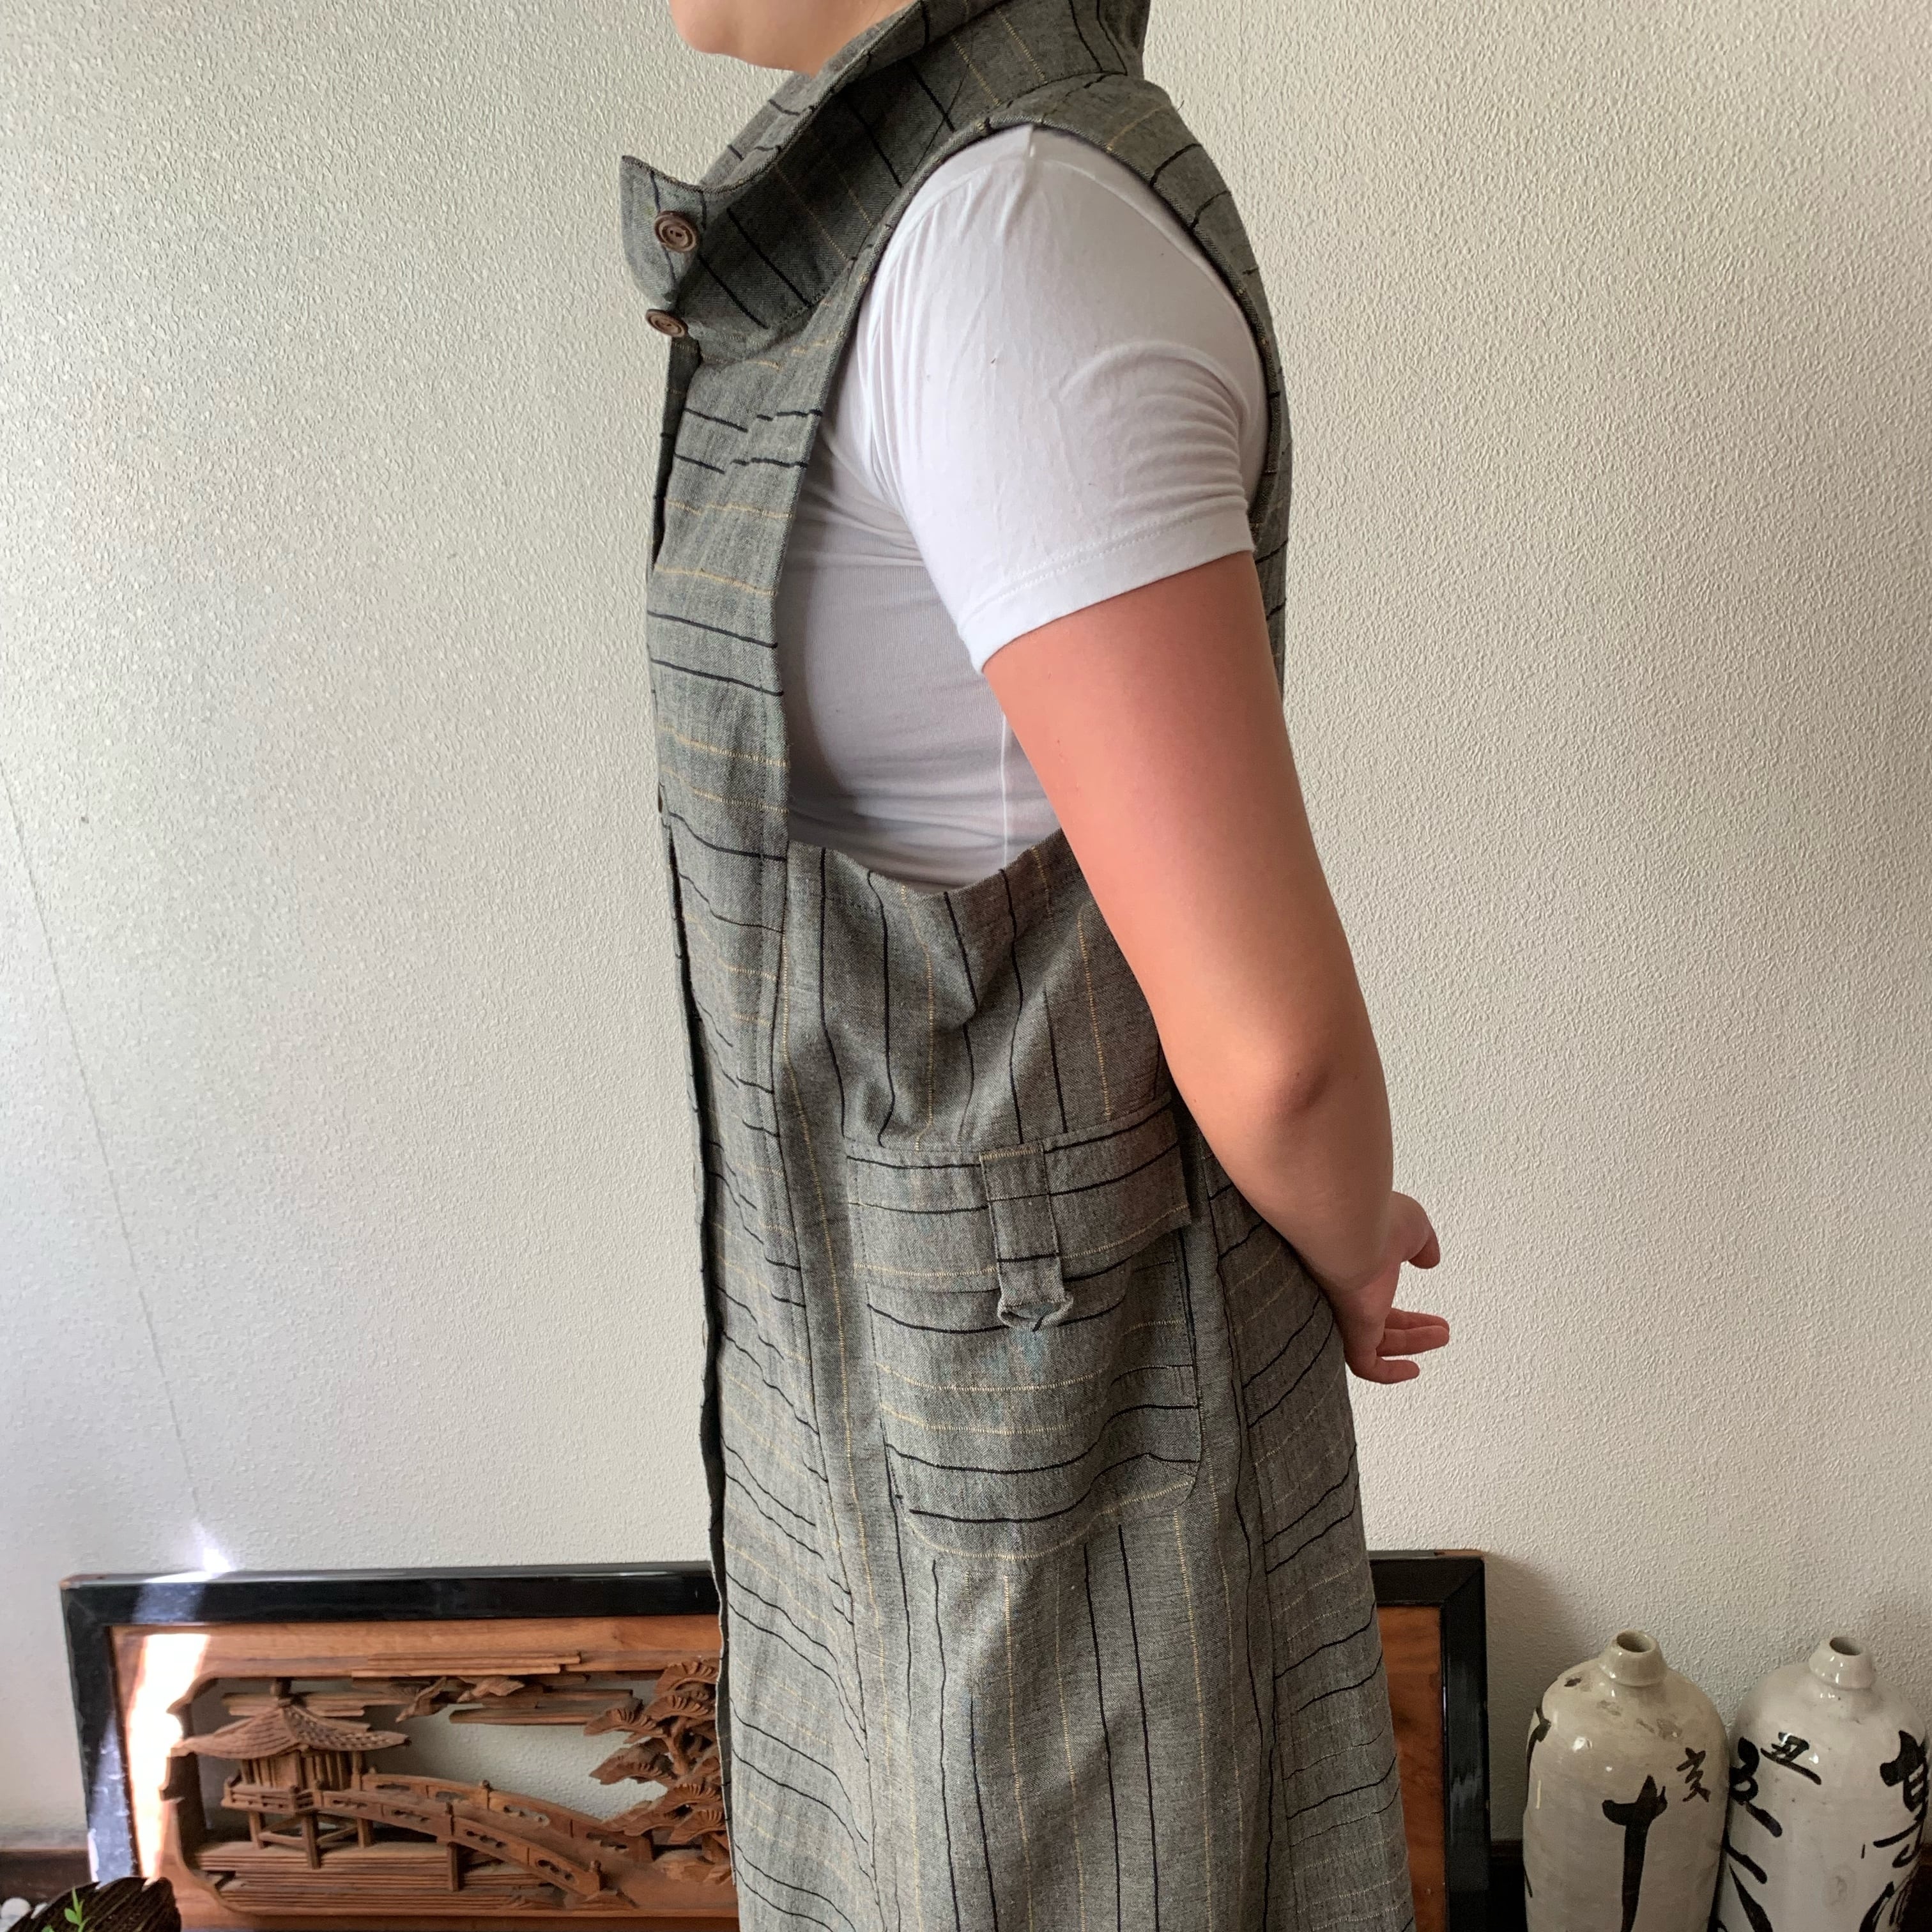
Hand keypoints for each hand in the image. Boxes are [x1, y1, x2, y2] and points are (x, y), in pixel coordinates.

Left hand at [1318, 1193, 1448, 1384]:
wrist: (1345, 1227)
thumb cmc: (1370, 1219)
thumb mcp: (1410, 1225)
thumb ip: (1421, 1242)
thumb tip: (1429, 1257)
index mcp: (1352, 1266)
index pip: (1376, 1294)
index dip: (1402, 1305)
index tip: (1426, 1313)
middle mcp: (1343, 1291)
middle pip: (1376, 1320)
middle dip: (1410, 1328)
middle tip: (1439, 1330)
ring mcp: (1343, 1312)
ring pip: (1375, 1341)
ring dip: (1411, 1344)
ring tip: (1442, 1336)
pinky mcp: (1349, 1332)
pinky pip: (1365, 1365)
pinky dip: (1388, 1373)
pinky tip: (1413, 1369)